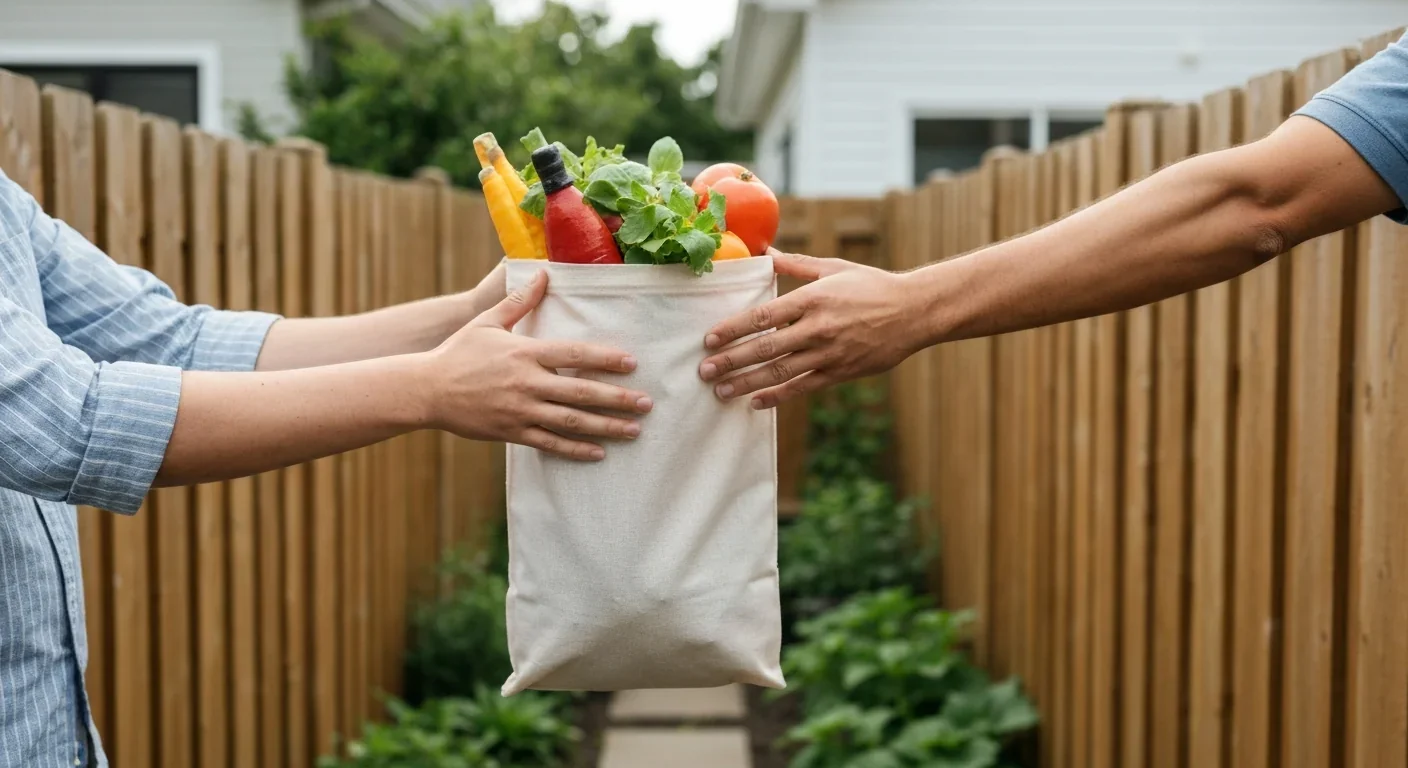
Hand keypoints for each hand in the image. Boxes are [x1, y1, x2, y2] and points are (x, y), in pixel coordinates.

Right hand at [425, 269, 652, 459]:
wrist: (426, 390)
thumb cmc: (458, 353)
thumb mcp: (487, 321)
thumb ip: (519, 300)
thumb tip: (543, 272)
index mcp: (525, 353)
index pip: (573, 355)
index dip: (604, 359)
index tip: (632, 363)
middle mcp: (527, 383)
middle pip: (580, 392)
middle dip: (617, 399)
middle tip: (646, 403)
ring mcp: (520, 411)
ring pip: (571, 422)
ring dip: (605, 427)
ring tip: (633, 431)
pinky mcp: (512, 432)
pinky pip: (549, 444)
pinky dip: (575, 449)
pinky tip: (599, 452)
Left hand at [698, 249, 923, 408]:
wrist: (914, 312)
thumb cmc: (871, 285)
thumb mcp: (833, 268)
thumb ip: (795, 265)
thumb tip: (764, 252)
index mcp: (813, 299)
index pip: (763, 317)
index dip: (733, 329)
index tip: (709, 339)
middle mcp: (818, 328)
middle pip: (765, 348)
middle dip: (731, 361)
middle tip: (704, 371)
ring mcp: (829, 353)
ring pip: (780, 372)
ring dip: (746, 383)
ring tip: (721, 392)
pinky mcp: (840, 372)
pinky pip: (802, 388)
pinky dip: (777, 396)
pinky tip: (754, 402)